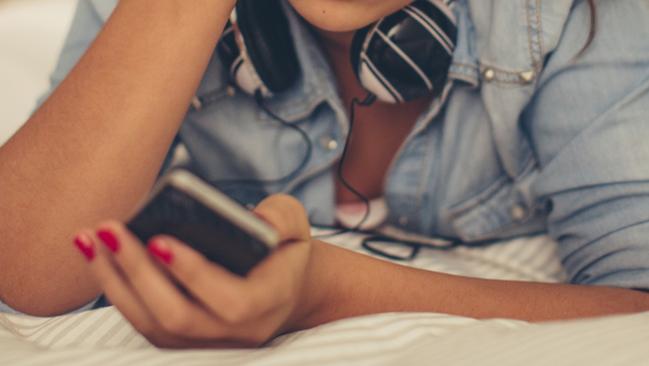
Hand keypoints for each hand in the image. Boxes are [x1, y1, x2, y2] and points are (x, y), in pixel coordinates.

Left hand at [73, 194, 312, 347]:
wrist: (285, 286)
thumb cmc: (286, 250)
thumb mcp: (295, 226)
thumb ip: (280, 218)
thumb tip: (245, 217)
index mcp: (270, 301)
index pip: (231, 301)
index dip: (193, 274)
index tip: (157, 239)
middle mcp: (238, 332)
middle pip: (178, 317)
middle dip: (139, 273)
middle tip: (111, 229)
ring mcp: (208, 341)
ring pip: (152, 325)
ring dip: (116, 282)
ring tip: (93, 237)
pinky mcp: (183, 339)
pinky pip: (143, 322)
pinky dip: (116, 289)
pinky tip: (98, 254)